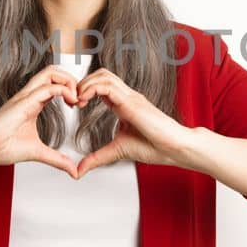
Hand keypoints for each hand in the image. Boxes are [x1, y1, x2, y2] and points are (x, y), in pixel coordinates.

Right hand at [0, 65, 81, 178]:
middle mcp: (30, 95)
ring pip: (51, 72)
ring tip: (76, 98)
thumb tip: (73, 171)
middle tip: (80, 98)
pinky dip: (64, 90)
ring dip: (69, 81)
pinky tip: (71, 103)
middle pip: (53, 71)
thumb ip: (57, 159)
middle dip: (72, 79)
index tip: (78, 105)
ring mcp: (26, 96)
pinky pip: (48, 87)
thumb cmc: (2, 147)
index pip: (54, 82)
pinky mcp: (24, 102)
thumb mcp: (38, 152)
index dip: (70, 88)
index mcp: (33, 102)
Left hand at [73, 68, 198, 178]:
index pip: (101, 85)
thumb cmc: (154, 147)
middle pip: (101, 74)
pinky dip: (91, 89)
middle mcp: (127, 96)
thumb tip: (79, 171)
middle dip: (83, 82)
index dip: (85, 90)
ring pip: (104, 75)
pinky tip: (83, 100)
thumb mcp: (117, 151)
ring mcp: (130, 96)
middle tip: (72, 99)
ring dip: (85, 84)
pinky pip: (107, 86)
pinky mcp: (132, 101)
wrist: (174, 148)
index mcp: (124, 104)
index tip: (74, 104)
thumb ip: (96, 158)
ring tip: (76, 99)